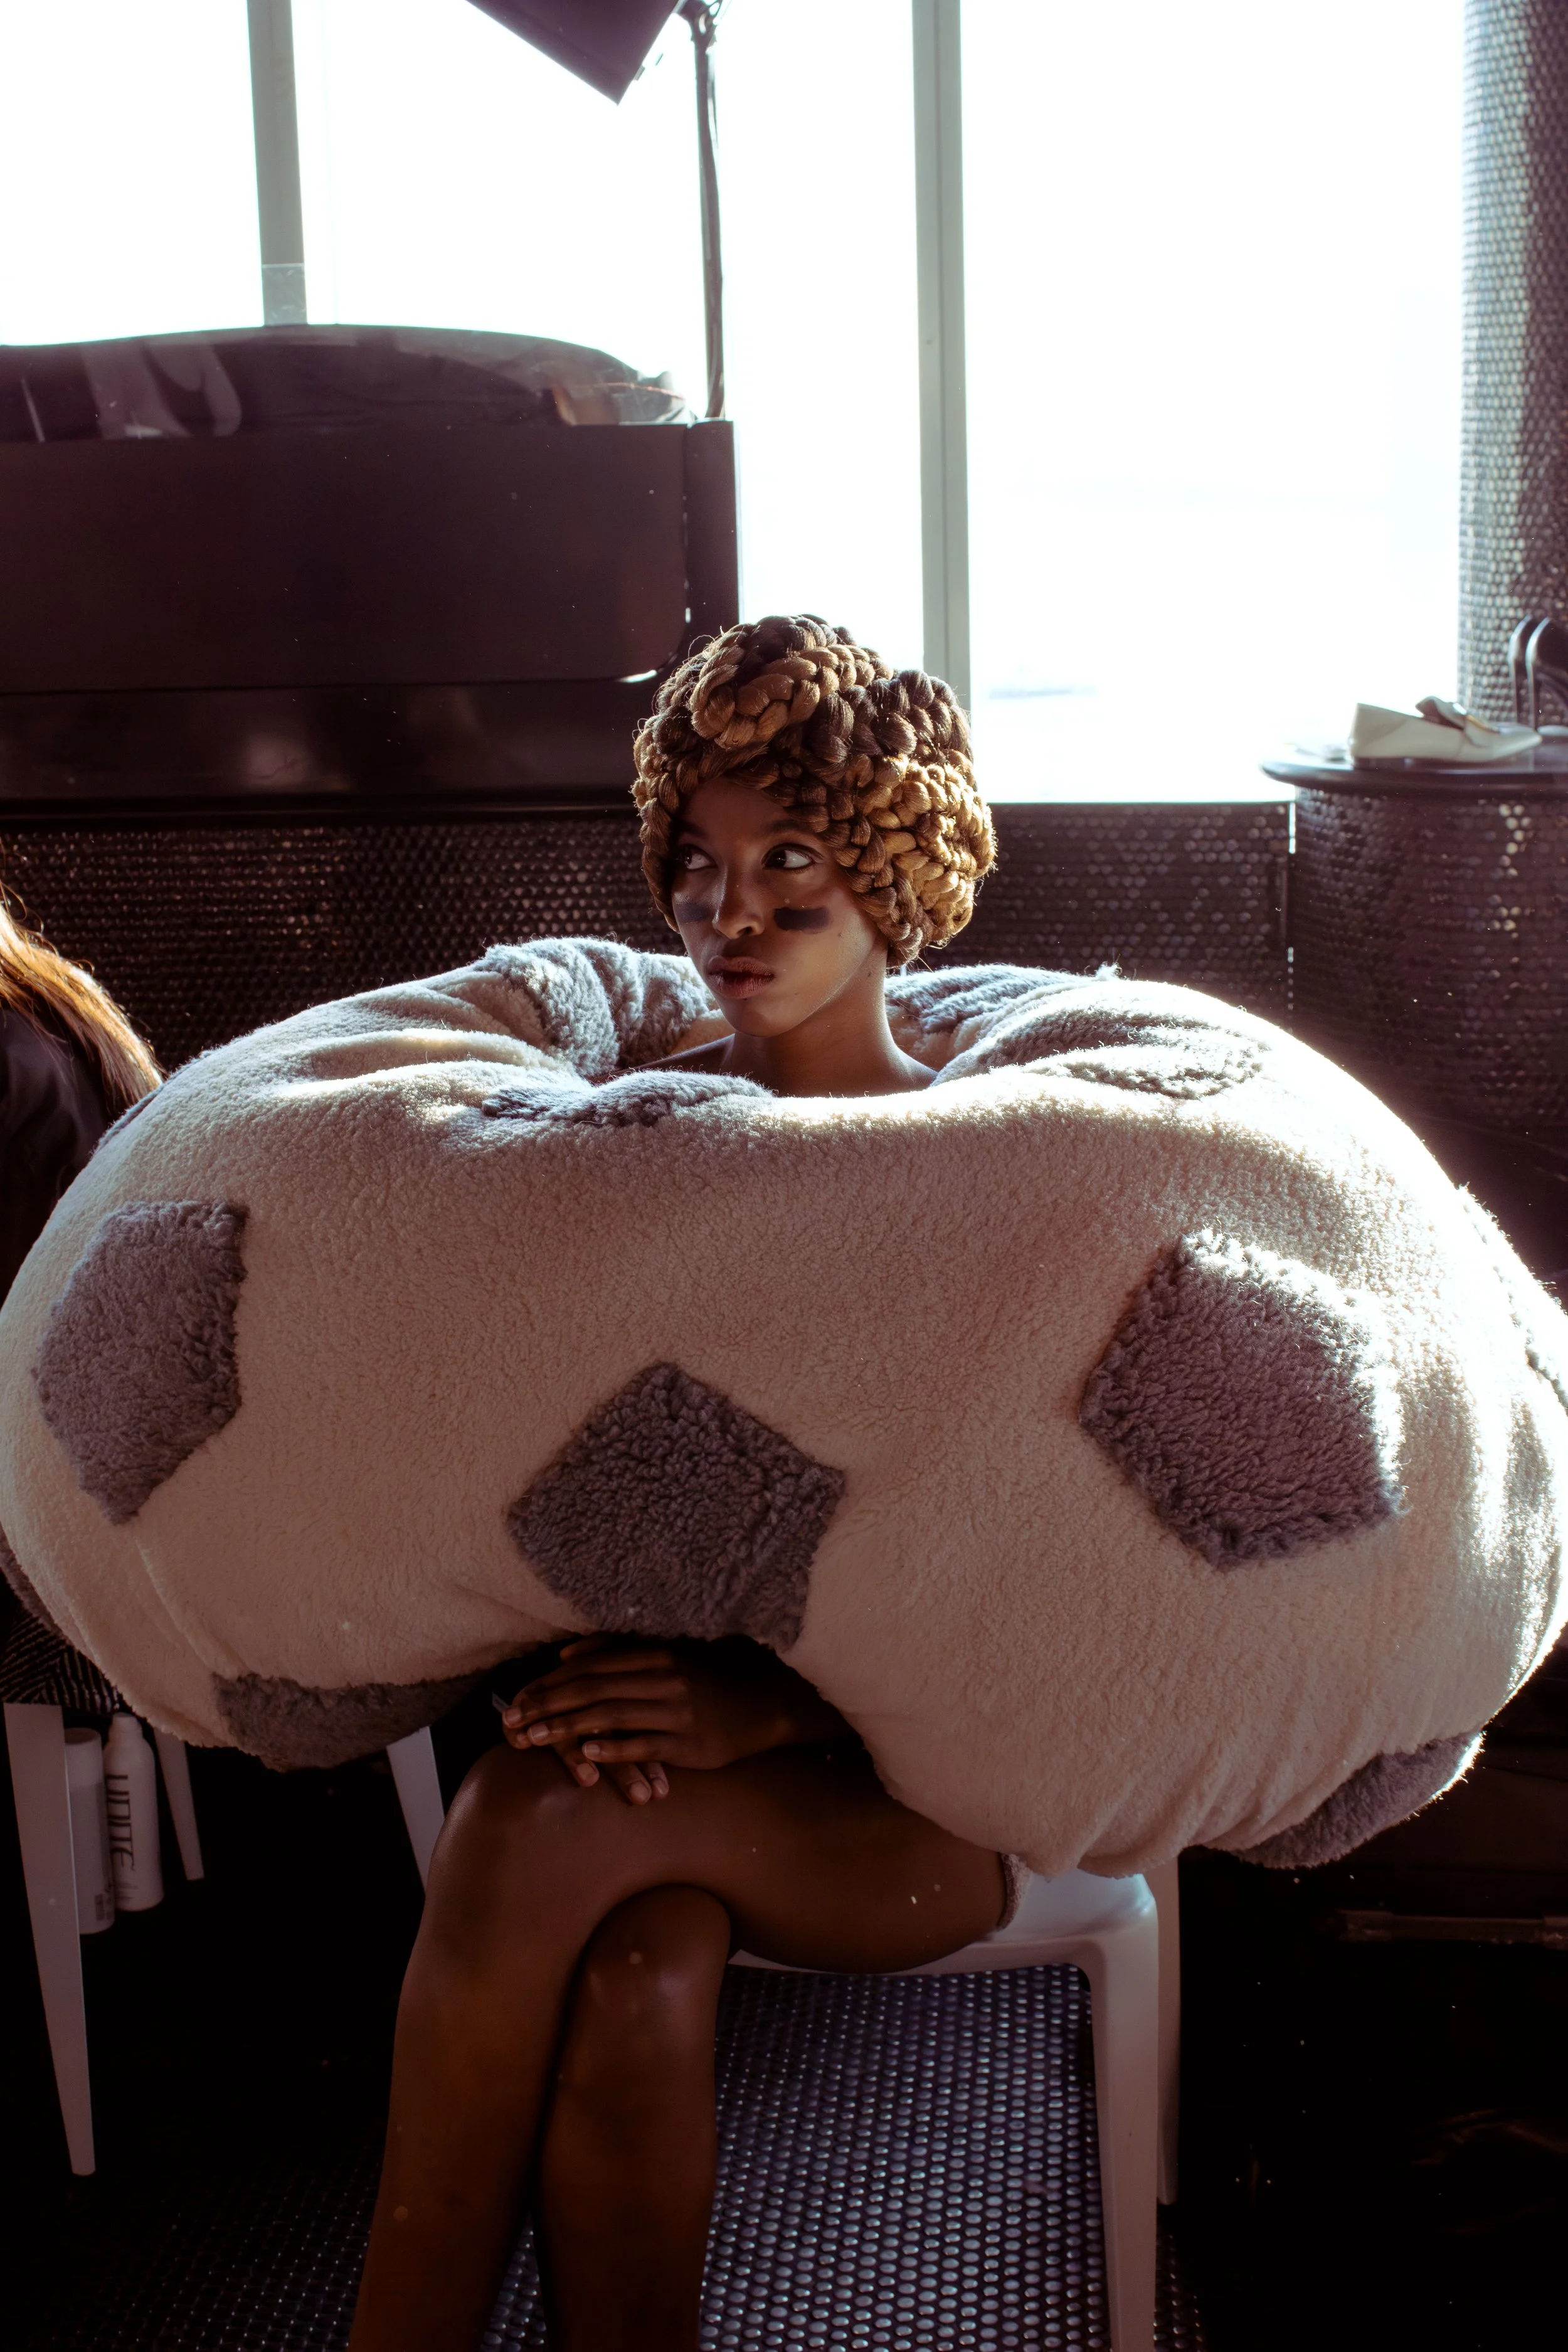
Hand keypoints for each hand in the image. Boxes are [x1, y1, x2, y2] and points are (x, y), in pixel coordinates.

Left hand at [501, 1635, 842, 1801]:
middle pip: (593, 1689)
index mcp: (654, 1655)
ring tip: (532, 1739)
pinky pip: (645, 1744)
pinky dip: (614, 1749)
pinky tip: (587, 1755)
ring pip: (612, 1716)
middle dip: (547, 1705)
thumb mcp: (665, 1657)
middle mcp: (663, 1678)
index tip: (517, 1696)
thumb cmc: (706, 1683)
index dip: (550, 1682)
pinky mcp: (689, 1743)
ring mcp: (676, 1711)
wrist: (761, 1708)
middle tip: (511, 1720)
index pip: (590, 1667)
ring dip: (567, 1728)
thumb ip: (618, 1652)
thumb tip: (567, 1654)